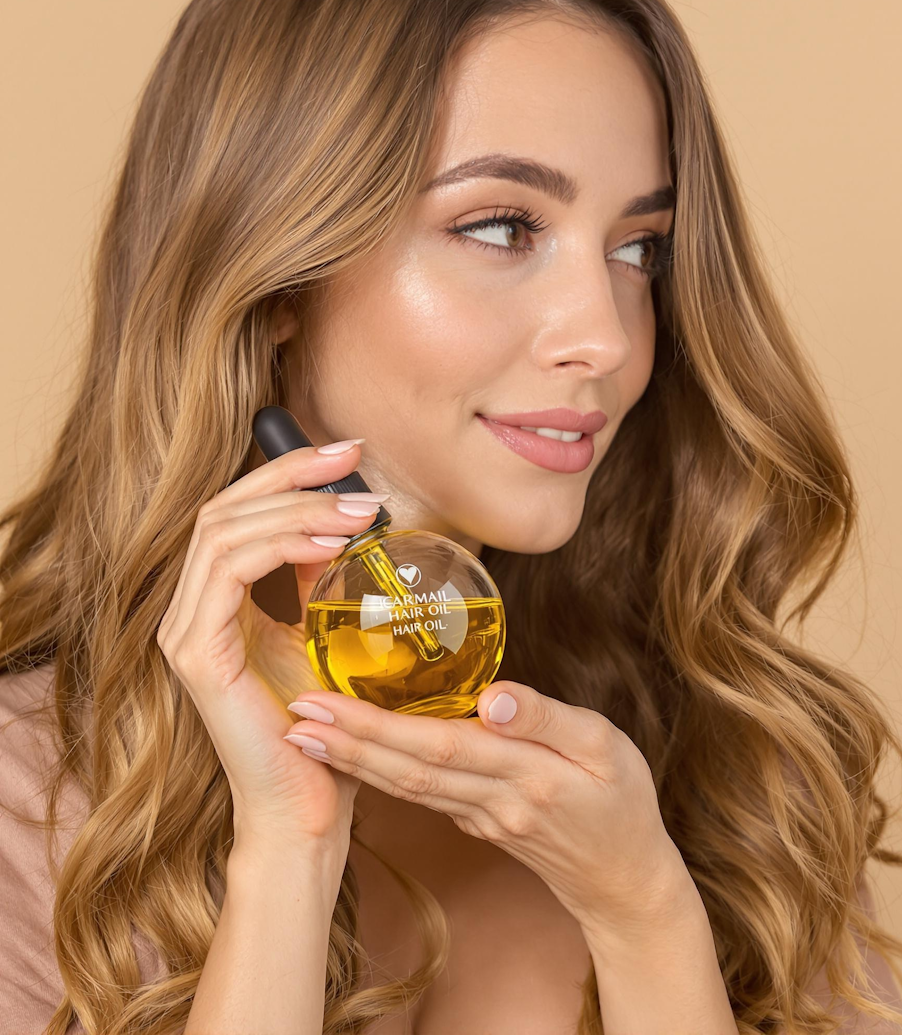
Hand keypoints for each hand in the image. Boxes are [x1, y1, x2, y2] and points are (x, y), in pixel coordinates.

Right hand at [157, 440, 388, 851]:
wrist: (311, 805)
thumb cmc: (326, 726)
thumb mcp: (325, 634)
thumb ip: (318, 581)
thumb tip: (351, 522)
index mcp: (218, 602)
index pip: (238, 511)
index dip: (287, 472)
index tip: (346, 452)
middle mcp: (191, 610)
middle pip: (225, 508)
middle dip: (292, 474)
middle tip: (353, 459)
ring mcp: (185, 631)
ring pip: (224, 530)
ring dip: (296, 507)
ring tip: (359, 508)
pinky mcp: (196, 654)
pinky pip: (228, 570)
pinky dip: (281, 543)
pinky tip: (333, 541)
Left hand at [282, 679, 693, 934]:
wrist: (625, 881)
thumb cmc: (622, 802)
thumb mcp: (607, 748)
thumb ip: (549, 719)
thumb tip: (495, 696)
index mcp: (523, 775)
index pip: (435, 745)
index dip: (374, 726)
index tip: (324, 703)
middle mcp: (491, 801)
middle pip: (406, 769)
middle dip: (344, 743)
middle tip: (291, 714)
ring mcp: (479, 817)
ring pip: (406, 786)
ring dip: (351, 761)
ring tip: (305, 733)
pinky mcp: (476, 823)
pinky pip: (420, 795)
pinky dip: (380, 774)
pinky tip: (354, 755)